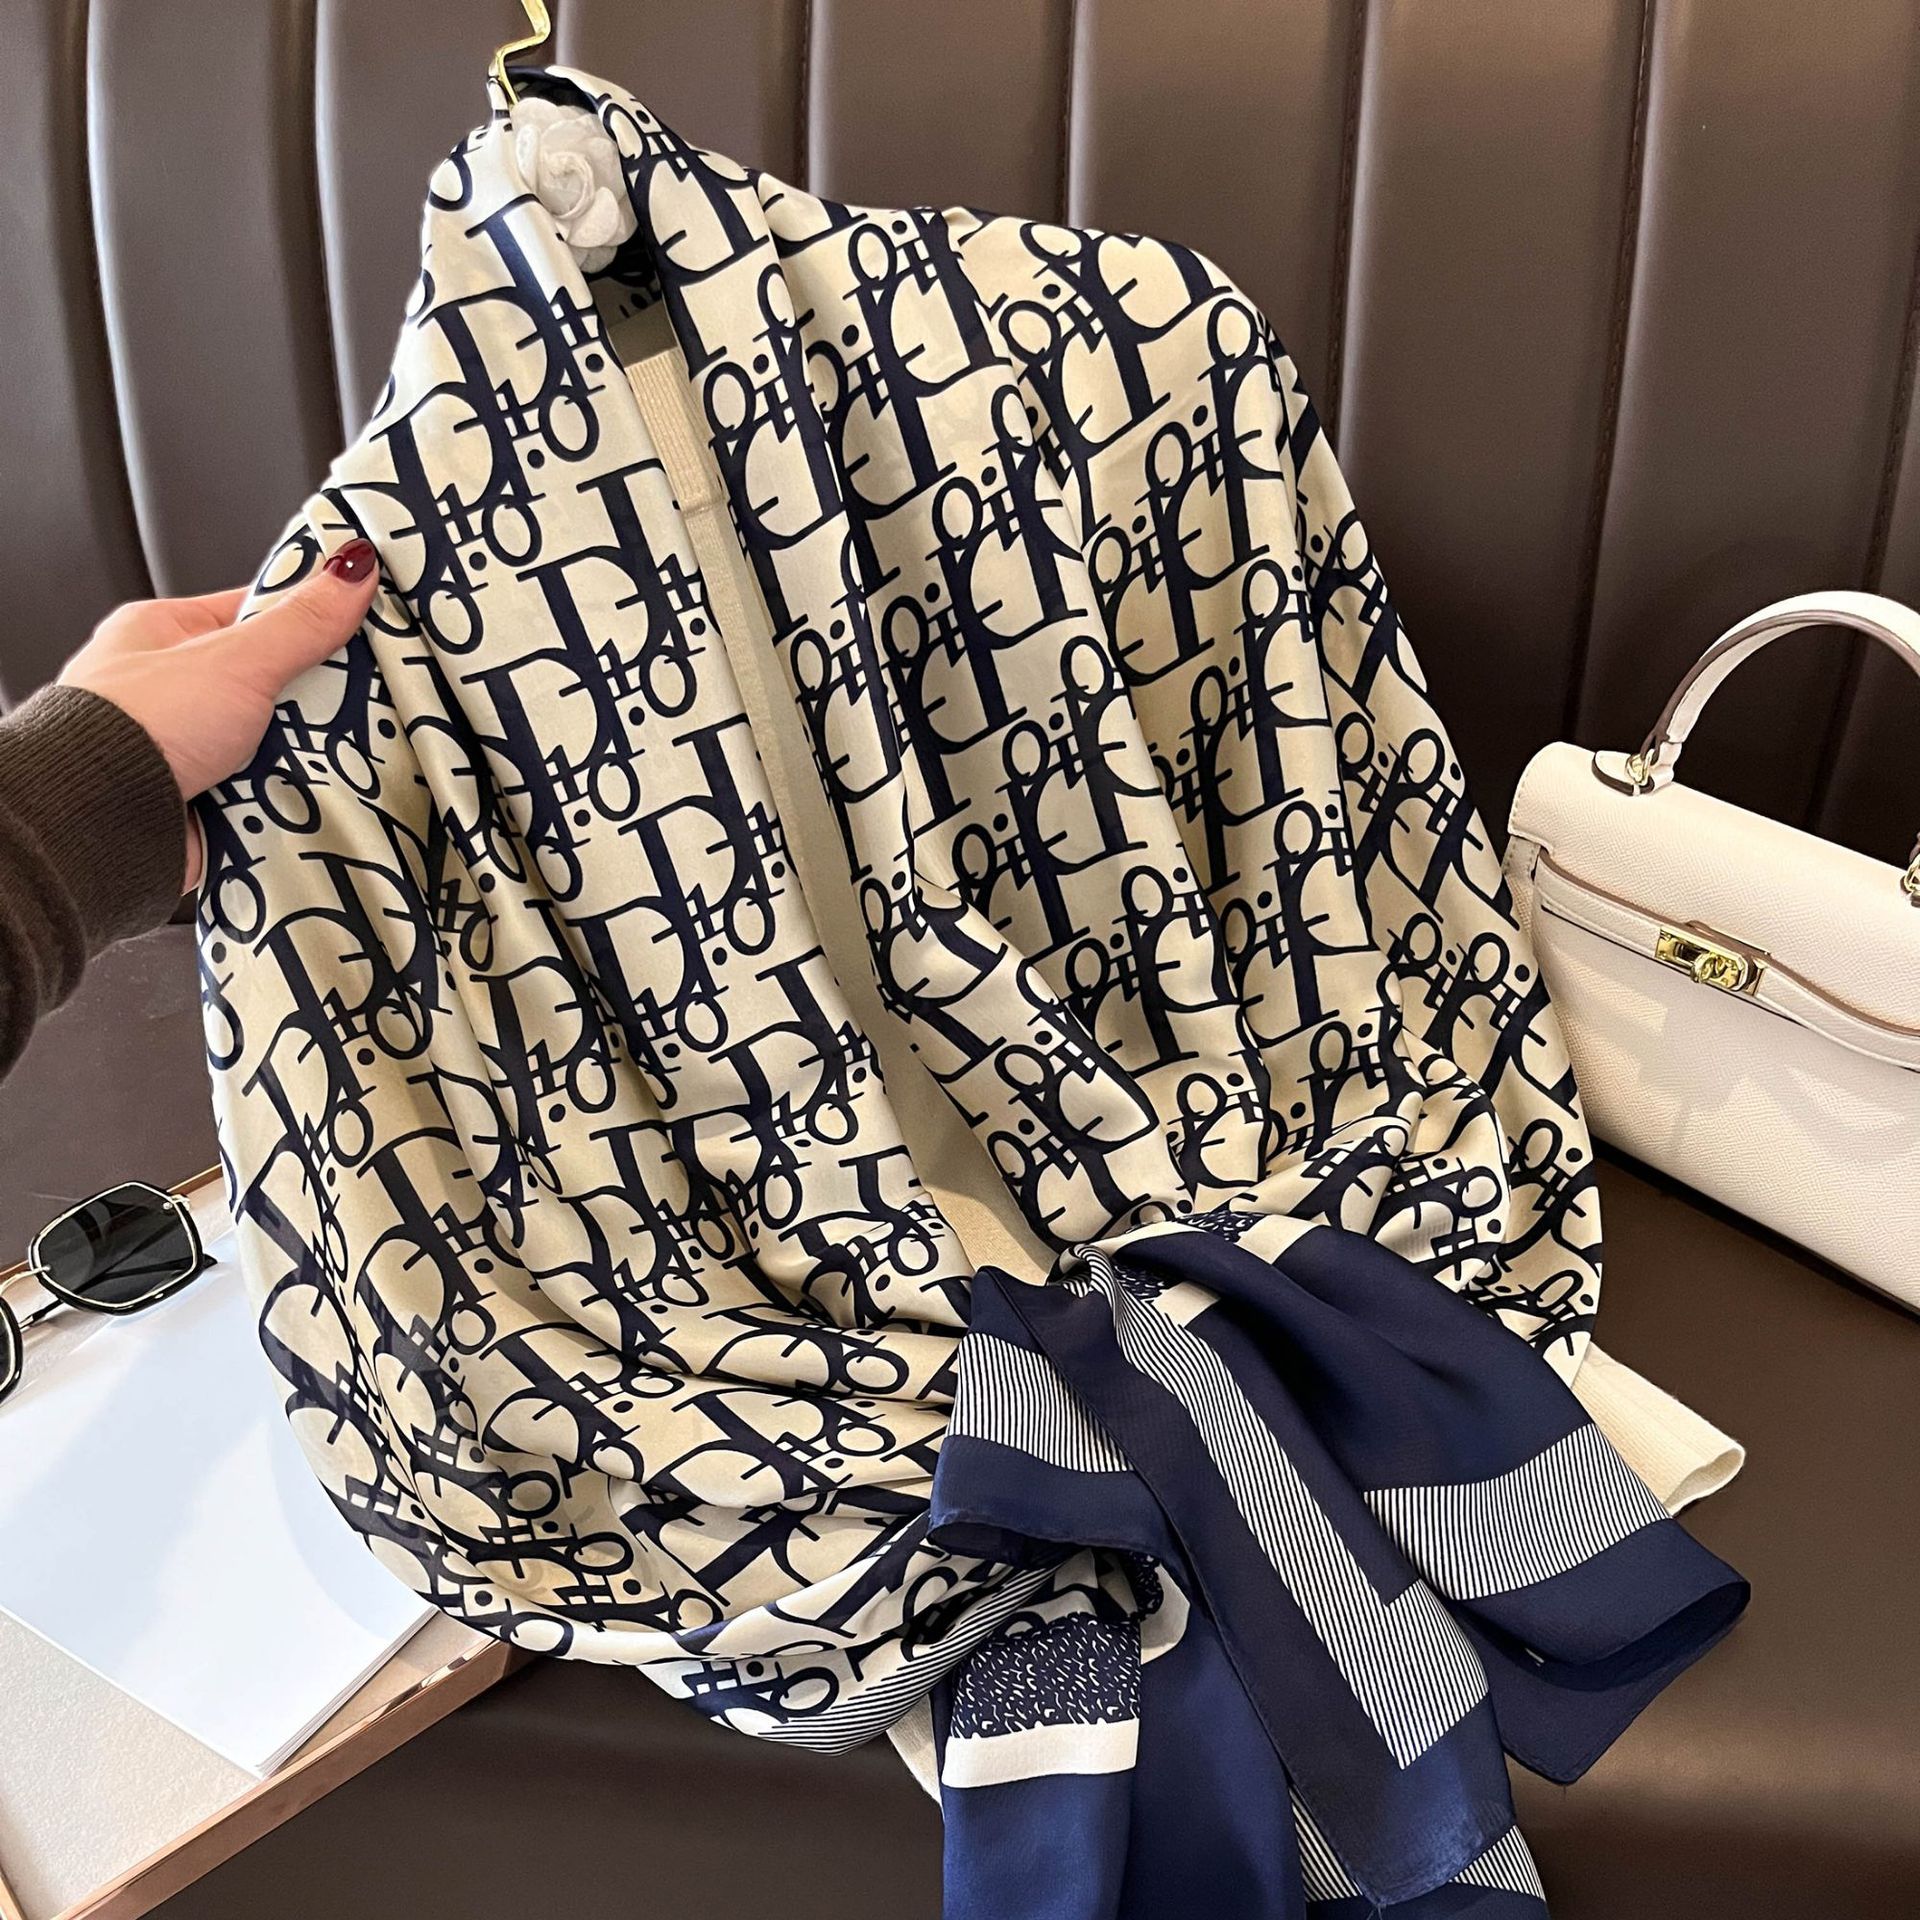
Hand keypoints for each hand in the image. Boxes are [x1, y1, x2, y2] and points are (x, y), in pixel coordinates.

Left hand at [59, 541, 378, 889]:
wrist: (97, 821)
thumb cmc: (131, 729)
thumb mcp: (234, 660)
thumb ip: (299, 621)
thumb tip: (350, 572)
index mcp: (163, 634)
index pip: (254, 611)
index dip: (308, 616)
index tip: (357, 622)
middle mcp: (172, 690)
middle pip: (272, 681)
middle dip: (310, 698)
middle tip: (342, 700)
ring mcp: (189, 746)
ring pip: (274, 739)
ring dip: (301, 750)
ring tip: (318, 751)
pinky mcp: (205, 797)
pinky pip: (267, 787)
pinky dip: (287, 792)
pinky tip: (304, 790)